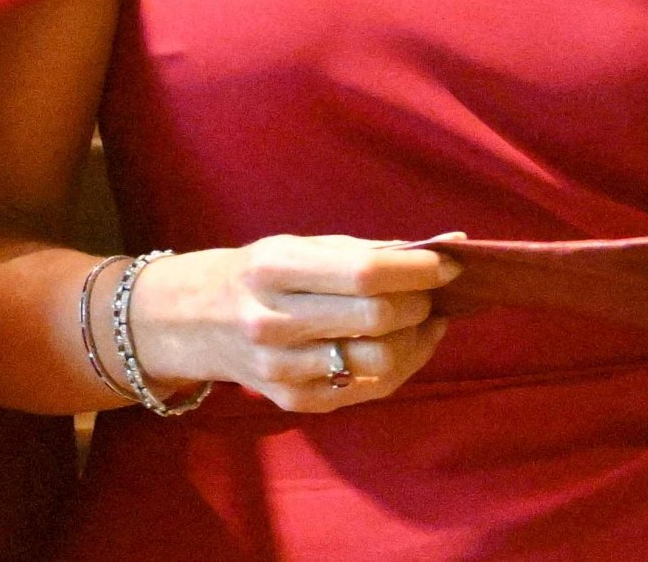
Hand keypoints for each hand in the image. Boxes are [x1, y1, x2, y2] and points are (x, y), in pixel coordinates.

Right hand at [127, 234, 462, 412]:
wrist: (194, 322)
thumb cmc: (261, 272)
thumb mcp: (302, 245)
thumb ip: (372, 249)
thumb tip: (453, 244)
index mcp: (275, 268)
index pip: (364, 273)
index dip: (416, 270)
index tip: (447, 263)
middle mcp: (274, 321)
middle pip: (375, 319)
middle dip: (419, 304)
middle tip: (434, 292)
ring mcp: (281, 370)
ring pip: (377, 364)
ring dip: (416, 340)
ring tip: (425, 320)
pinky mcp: (292, 403)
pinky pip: (365, 392)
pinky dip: (398, 367)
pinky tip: (403, 345)